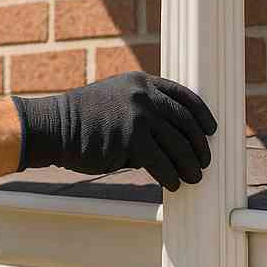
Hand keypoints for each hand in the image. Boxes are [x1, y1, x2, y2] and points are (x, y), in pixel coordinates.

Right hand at [11, 71, 218, 191]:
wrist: (54, 127)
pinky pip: (161, 162)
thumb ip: (142, 109)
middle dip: (199, 144)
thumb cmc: (83, 120)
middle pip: (185, 121)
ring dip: (189, 164)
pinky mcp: (132, 139)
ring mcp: (139, 116)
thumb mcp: (116, 100)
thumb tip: (171, 136)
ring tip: (194, 177)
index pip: (183, 95)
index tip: (211, 128)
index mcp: (141, 82)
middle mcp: (144, 95)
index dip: (201, 113)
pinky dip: (170, 176)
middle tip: (205, 160)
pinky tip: (173, 184)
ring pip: (177, 144)